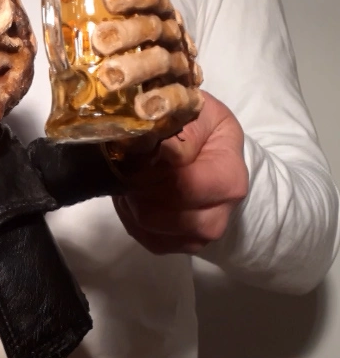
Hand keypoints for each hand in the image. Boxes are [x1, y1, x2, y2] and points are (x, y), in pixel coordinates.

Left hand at [92, 0, 204, 140]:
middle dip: (127, 32)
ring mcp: (183, 70)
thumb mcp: (114, 53)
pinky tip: (143, 107)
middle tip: (100, 42)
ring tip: (109, 77)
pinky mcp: (190, 101)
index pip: (153, 0)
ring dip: (136, 66)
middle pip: (155, 28)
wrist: (162, 114)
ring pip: (164, 61)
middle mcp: (173, 41)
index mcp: (157, 22)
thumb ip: (90, 42)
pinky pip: (180, 98)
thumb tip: (48, 27)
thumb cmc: (131, 73)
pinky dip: (162, 101)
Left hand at [112, 91, 248, 254]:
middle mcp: (220, 213)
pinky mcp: (181, 244)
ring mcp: (201, 234)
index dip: (150, 169)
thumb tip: (162, 150)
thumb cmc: (199, 125)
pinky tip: (136, 194)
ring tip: (132, 177)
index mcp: (228, 178)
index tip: (137, 151)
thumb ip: (178, 129)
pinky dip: (131, 216)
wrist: (207, 146)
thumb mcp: (192, 112)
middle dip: (137, 188)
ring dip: (131, 201)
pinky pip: (145, 238)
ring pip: (148, 227)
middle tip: (129, 166)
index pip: (182, 185)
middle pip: (161, 214)